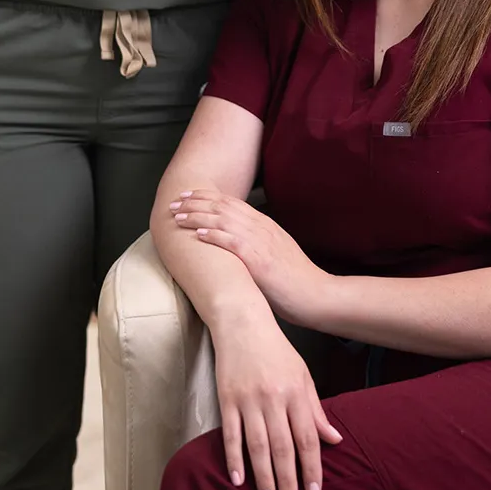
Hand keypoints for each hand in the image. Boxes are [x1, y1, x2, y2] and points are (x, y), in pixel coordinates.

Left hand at [170, 190, 330, 325]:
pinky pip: (232, 242)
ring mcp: (260, 242)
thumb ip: (259, 243)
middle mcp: (260, 228)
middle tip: (176, 201)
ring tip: (178, 215)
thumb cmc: (295, 279)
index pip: (231, 203)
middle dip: (196, 202)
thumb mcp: (277, 251)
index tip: (189, 196)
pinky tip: (198, 234)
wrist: (315, 293)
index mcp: (264, 224)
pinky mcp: (259, 260)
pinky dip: (213, 235)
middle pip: (223, 207)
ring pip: (222, 220)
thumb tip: (237, 243)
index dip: (207, 197)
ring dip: (197, 216)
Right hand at [210, 305, 342, 489]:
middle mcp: (273, 397)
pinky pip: (231, 434)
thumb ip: (315, 409)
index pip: (307, 437)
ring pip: (257, 445)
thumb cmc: (276, 349)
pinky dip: (234, 458)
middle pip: (282, 446)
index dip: (311, 467)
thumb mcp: (302, 374)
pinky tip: (238, 479)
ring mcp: (248, 399)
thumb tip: (334, 439)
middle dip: (288, 479)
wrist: (242, 321)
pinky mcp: (227, 398)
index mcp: (295, 391)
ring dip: (263, 476)